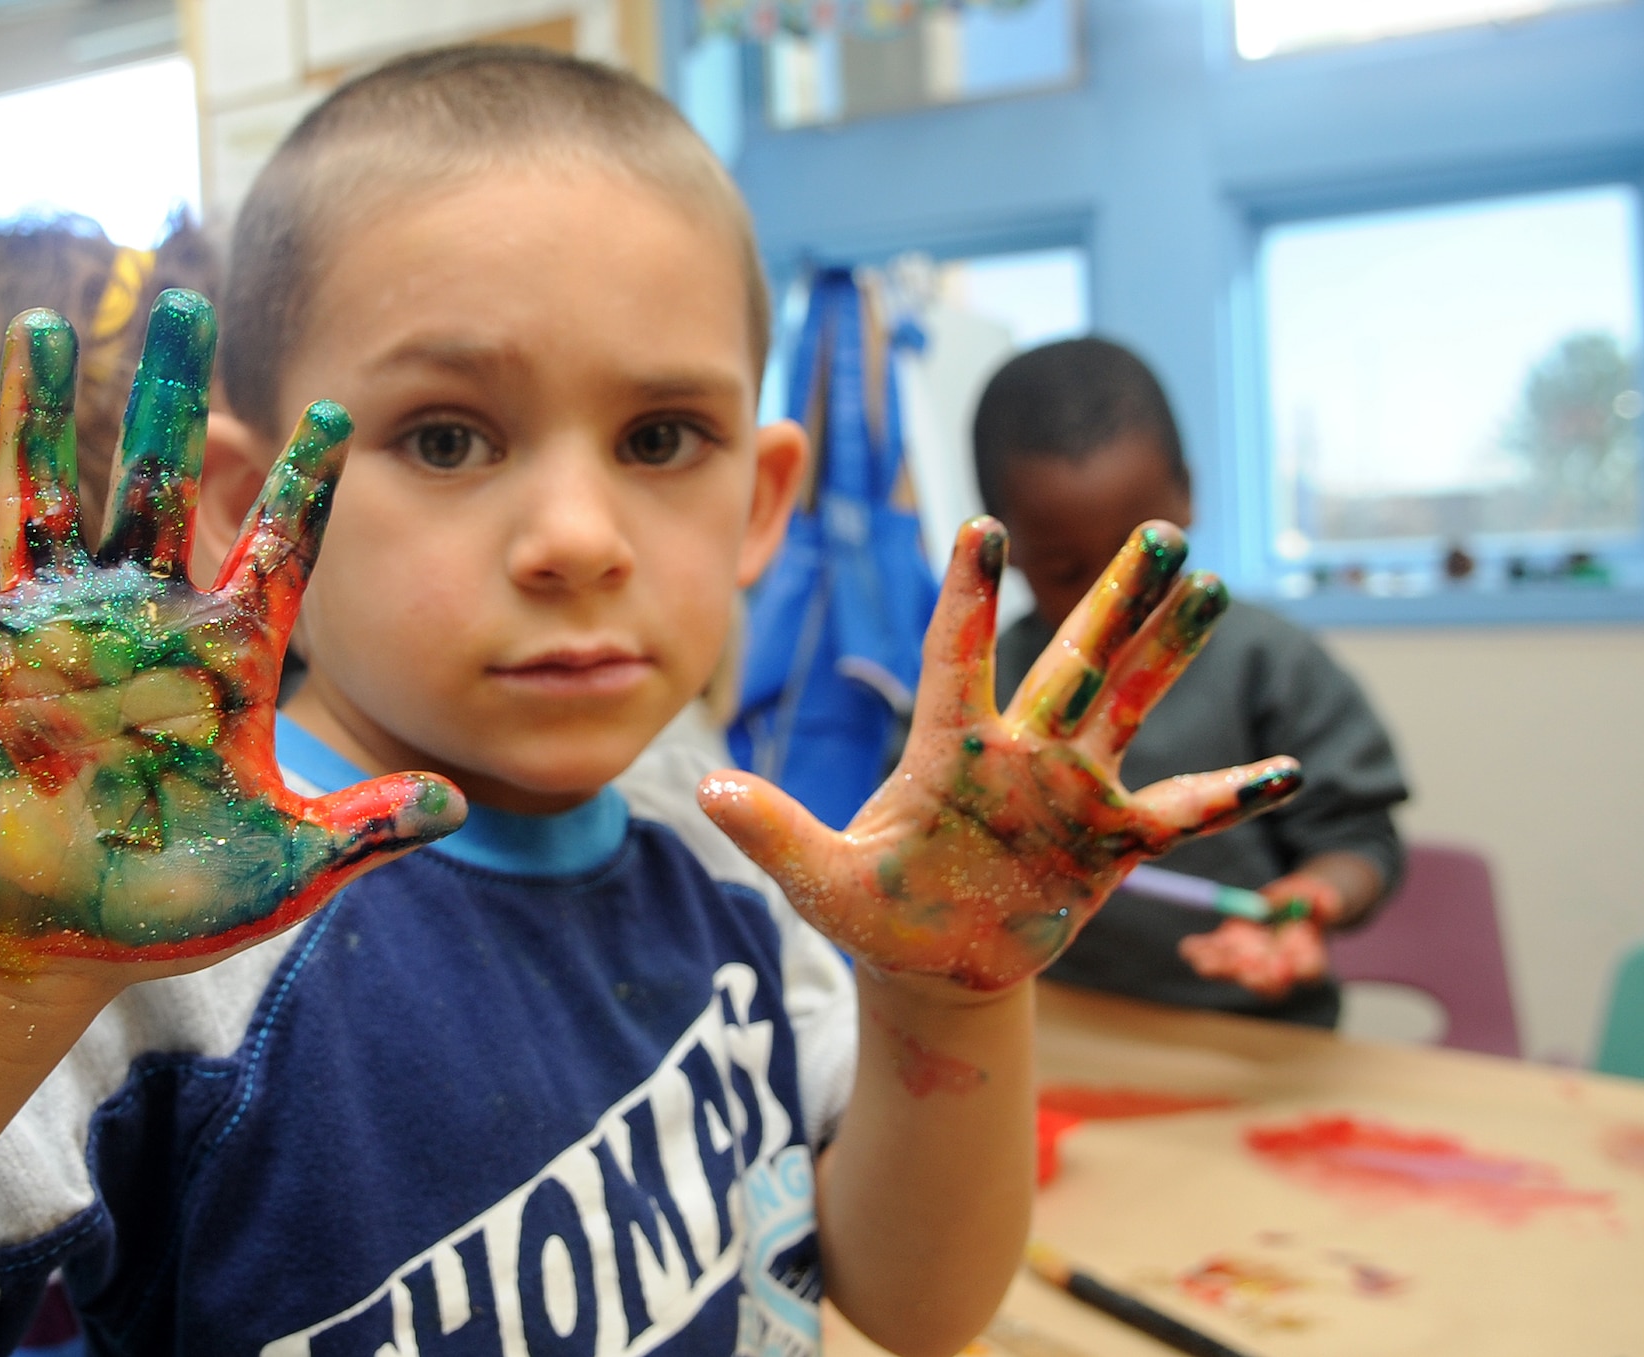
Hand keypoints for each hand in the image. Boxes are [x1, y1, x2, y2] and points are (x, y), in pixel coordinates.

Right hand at [0, 291, 464, 965]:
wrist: (57, 945)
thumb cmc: (174, 906)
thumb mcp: (286, 868)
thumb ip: (365, 829)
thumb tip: (457, 806)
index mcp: (224, 658)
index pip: (278, 551)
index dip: (307, 485)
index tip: (340, 411)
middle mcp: (138, 623)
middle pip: (160, 485)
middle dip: (171, 398)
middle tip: (188, 304)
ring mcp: (46, 637)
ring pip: (45, 502)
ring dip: (37, 418)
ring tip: (40, 326)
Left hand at [701, 518, 1300, 992]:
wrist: (931, 965)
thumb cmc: (874, 913)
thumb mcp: (821, 882)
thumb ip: (774, 833)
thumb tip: (706, 792)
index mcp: (948, 752)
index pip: (959, 660)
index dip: (968, 597)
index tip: (977, 524)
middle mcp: (1020, 754)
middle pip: (1075, 662)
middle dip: (1117, 600)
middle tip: (1161, 531)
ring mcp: (1073, 793)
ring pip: (1131, 708)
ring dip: (1171, 654)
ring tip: (1212, 587)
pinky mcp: (1110, 842)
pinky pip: (1182, 814)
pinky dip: (1232, 797)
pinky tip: (1287, 771)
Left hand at [1179, 870, 1342, 996]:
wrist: (1287, 903)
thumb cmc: (1308, 902)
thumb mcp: (1319, 894)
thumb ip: (1325, 899)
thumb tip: (1328, 901)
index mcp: (1308, 956)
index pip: (1308, 971)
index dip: (1301, 969)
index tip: (1288, 964)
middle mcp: (1278, 968)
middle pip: (1270, 985)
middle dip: (1258, 980)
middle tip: (1247, 971)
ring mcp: (1251, 962)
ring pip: (1236, 973)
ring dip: (1222, 969)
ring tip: (1206, 963)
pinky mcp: (1228, 950)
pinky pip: (1211, 955)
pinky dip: (1199, 952)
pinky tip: (1188, 948)